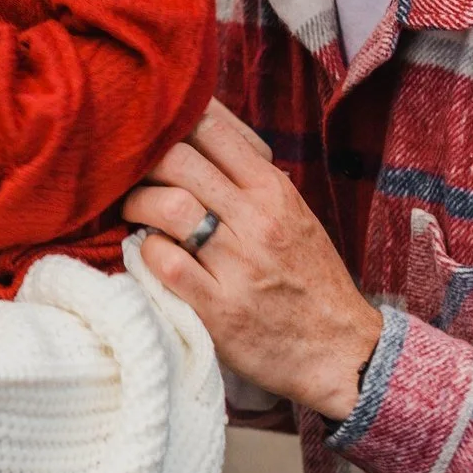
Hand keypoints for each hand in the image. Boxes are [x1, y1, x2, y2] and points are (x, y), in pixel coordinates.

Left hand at [122, 99, 382, 421]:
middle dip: (145, 162)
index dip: (173, 122)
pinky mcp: (218, 309)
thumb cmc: (310, 278)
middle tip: (133, 176)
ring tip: (135, 213)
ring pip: (168, 206)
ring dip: (138, 204)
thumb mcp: (292, 214)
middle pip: (180, 160)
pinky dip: (146, 251)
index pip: (213, 129)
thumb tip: (198, 140)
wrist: (340, 350)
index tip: (154, 134)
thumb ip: (249, 179)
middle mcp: (257, 220)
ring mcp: (237, 265)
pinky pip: (164, 263)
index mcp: (274, 191)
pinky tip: (148, 253)